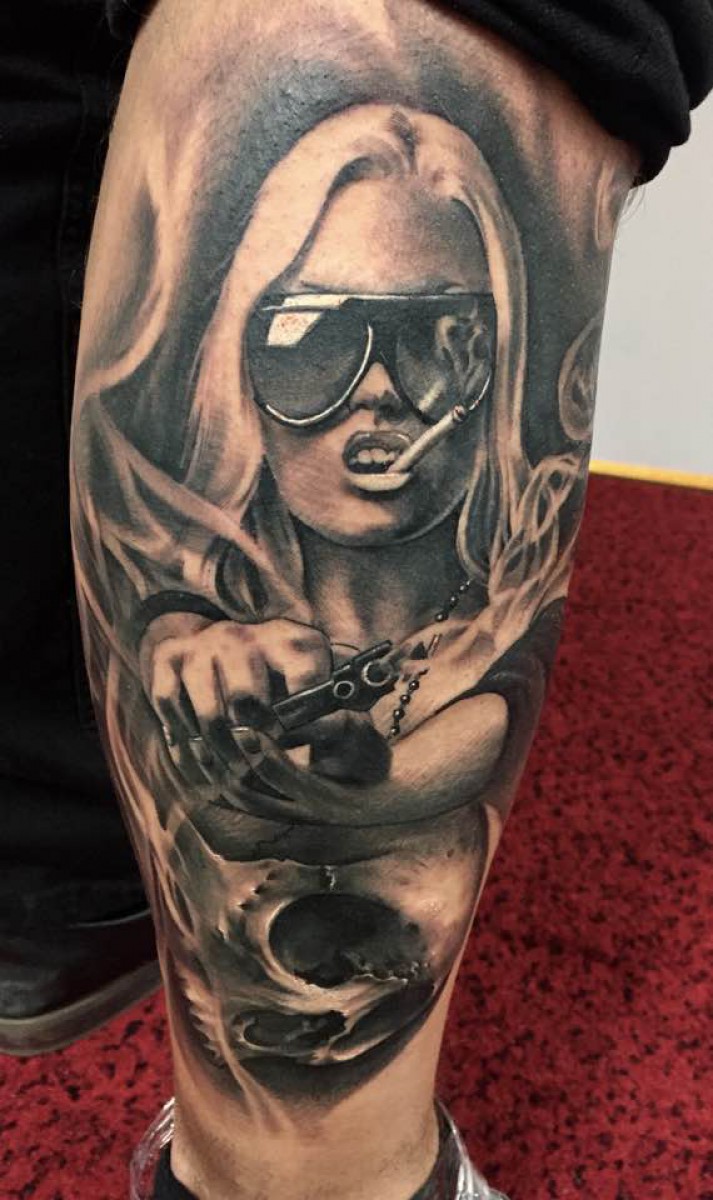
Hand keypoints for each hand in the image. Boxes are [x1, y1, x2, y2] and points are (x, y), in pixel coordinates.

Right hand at [139, 614, 389, 786]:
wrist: (214, 638)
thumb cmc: (283, 667)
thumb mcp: (320, 668)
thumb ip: (352, 684)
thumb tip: (387, 680)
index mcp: (291, 641)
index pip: (304, 682)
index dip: (308, 723)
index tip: (307, 747)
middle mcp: (243, 637)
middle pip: (248, 702)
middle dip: (258, 744)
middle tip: (264, 768)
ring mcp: (202, 649)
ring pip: (211, 716)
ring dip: (224, 756)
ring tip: (237, 776)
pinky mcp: (168, 663)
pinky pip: (173, 712)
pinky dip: (185, 743)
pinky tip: (201, 760)